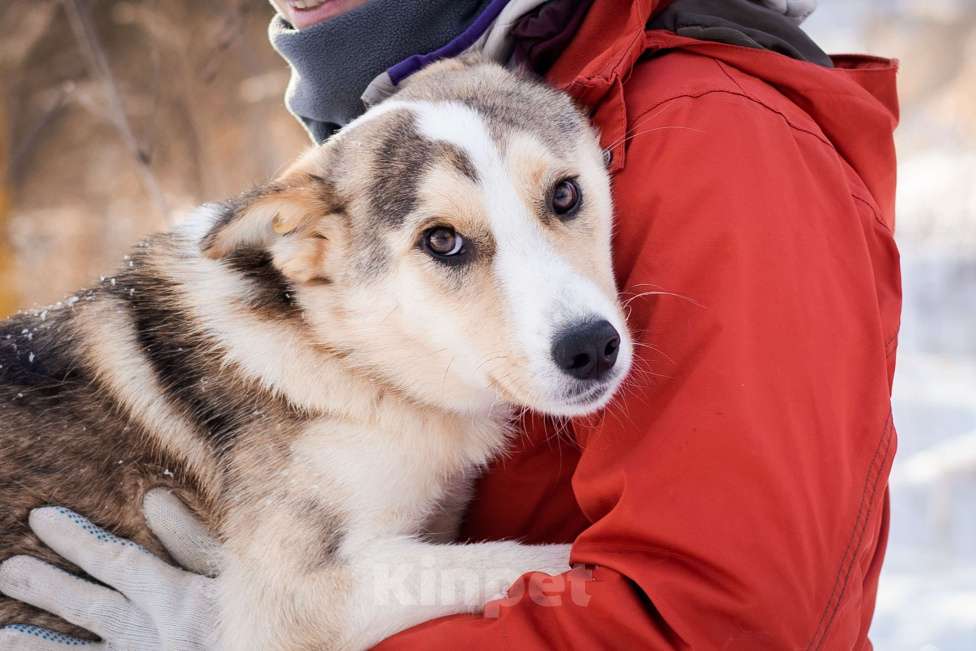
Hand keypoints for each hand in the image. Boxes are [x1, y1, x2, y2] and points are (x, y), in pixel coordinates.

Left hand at [0, 490, 221, 649]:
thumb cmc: (265, 617)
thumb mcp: (242, 574)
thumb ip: (197, 541)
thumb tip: (154, 498)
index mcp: (180, 600)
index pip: (119, 562)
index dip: (77, 540)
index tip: (41, 519)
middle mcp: (156, 636)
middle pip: (92, 608)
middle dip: (46, 588)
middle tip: (7, 571)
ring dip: (39, 645)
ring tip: (0, 635)